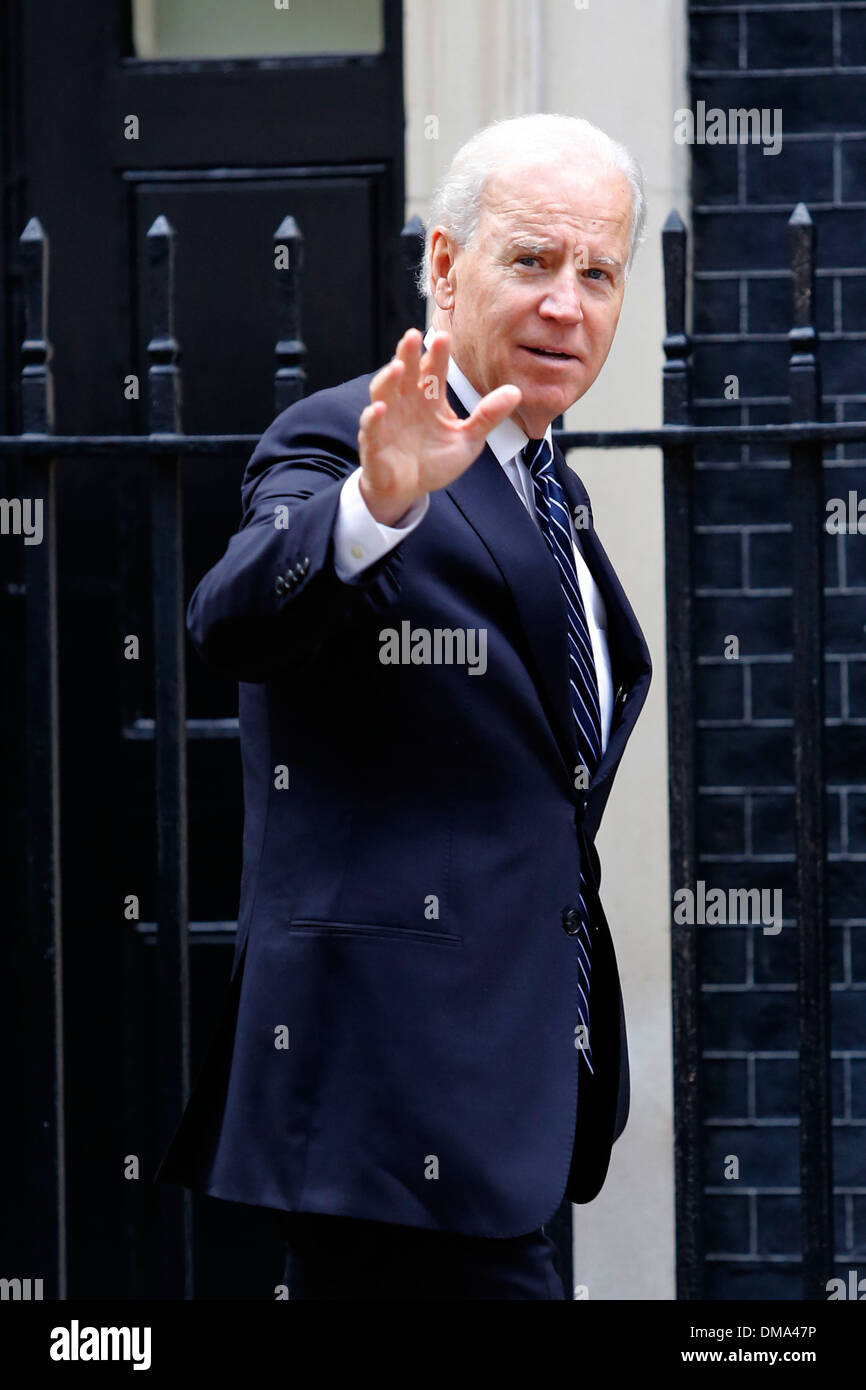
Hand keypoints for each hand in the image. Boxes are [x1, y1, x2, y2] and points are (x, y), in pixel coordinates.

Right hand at [357, 328, 520, 524]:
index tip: (445, 338)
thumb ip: (487, 416)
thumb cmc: (435, 461)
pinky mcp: (374, 443)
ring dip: (388, 379)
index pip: (433, 372)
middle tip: (413, 335)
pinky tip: (379, 409)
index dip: (437, 356)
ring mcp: (387, 421)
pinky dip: (372, 418)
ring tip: (396, 367)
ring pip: (383, 393)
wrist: (409, 491)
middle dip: (407, 354)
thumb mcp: (467, 439)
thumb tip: (515, 391)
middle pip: (405, 373)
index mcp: (428, 399)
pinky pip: (370, 428)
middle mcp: (405, 403)